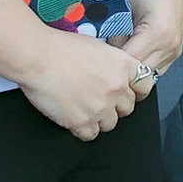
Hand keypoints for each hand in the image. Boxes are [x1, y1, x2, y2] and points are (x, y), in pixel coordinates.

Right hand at [17, 30, 141, 141]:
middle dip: (114, 105)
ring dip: (99, 118)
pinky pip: (90, 134)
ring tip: (83, 108)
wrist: (38, 57)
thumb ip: (113, 64)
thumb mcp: (99, 47)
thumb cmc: (61, 47)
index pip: (144, 86)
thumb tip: (114, 75)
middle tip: (97, 100)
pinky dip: (82, 129)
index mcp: (124, 66)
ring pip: (110, 123)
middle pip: (127, 108)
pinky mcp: (82, 122)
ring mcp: (101, 107)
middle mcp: (117, 88)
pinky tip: (73, 117)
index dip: (133, 91)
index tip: (125, 93)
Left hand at [108, 0, 182, 92]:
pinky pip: (156, 71)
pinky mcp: (176, 51)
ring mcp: (175, 51)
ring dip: (131, 75)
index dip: (109, 66)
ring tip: (113, 68)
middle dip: (120, 74)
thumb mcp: (126, 8)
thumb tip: (104, 55)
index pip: (127, 64)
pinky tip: (128, 62)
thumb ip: (115, 34)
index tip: (92, 65)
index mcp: (157, 35)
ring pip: (148, 78)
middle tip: (99, 70)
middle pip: (139, 76)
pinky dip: (141, 70)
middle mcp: (169, 47)